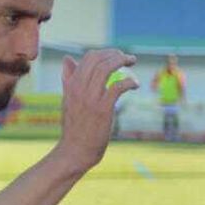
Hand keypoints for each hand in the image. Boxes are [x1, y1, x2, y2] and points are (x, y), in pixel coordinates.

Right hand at [57, 49, 136, 170]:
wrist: (75, 150)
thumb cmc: (74, 127)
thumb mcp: (68, 100)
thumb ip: (69, 79)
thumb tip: (68, 59)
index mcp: (71, 84)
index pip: (89, 58)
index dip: (107, 53)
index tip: (118, 56)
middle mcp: (79, 88)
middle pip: (99, 59)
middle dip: (117, 54)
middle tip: (129, 58)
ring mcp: (90, 98)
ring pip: (106, 68)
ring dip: (122, 62)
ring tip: (133, 64)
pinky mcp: (102, 109)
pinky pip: (117, 87)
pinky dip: (129, 81)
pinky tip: (135, 85)